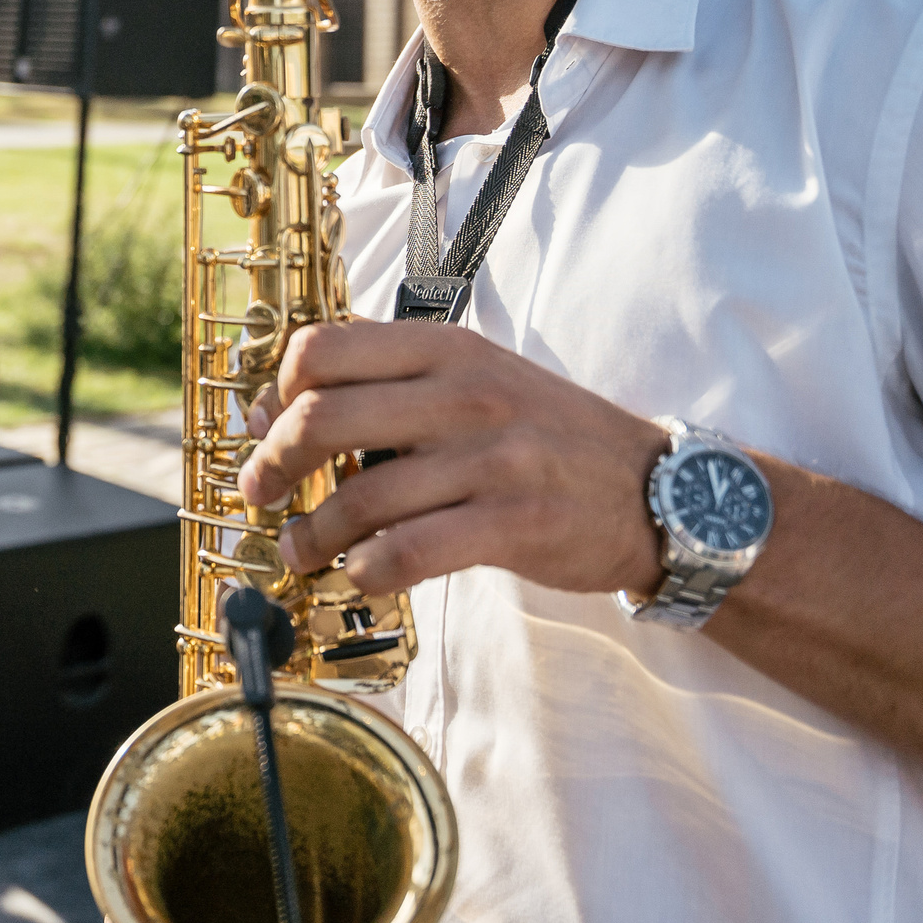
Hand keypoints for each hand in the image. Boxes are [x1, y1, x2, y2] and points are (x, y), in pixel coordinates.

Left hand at [237, 321, 668, 597]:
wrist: (659, 490)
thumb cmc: (548, 437)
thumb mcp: (477, 377)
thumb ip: (391, 384)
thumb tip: (278, 410)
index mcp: (445, 348)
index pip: (321, 349)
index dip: (276, 393)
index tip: (264, 429)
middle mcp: (464, 393)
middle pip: (321, 418)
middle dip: (274, 464)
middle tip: (262, 494)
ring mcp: (491, 458)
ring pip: (359, 496)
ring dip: (312, 533)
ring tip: (302, 549)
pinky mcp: (513, 523)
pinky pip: (408, 551)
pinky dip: (367, 569)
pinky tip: (362, 574)